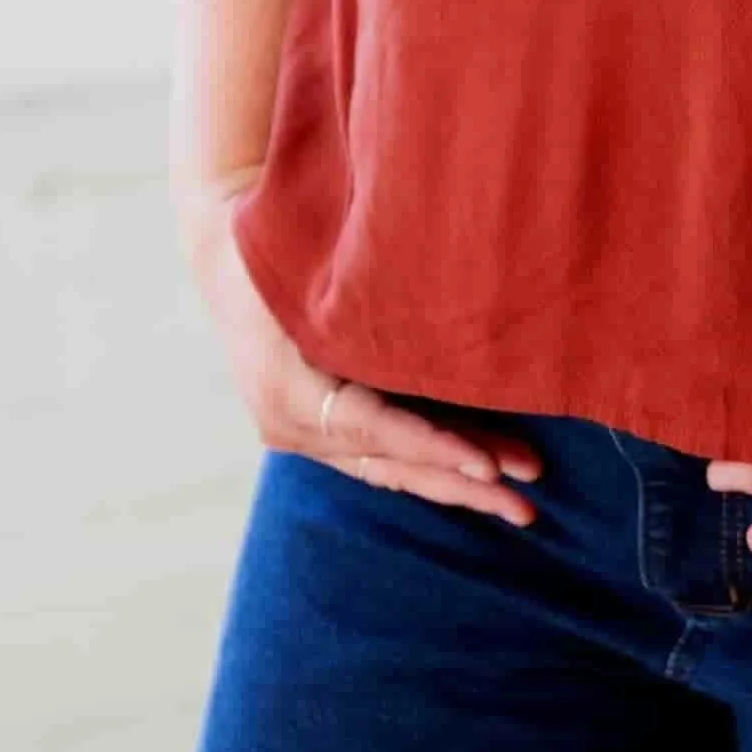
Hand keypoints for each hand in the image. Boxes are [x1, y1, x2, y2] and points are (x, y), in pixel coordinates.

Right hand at [175, 172, 545, 526]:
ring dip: (454, 480)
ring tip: (521, 497)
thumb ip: (369, 295)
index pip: (374, 428)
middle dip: (459, 486)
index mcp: (288, 388)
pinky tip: (477, 472)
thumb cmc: (280, 243)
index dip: (434, 447)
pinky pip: (377, 456)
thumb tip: (445, 293)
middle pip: (387, 464)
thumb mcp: (317, 265)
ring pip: (387, 468)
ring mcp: (298, 432)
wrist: (225, 252)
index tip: (490, 466)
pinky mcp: (314, 428)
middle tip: (526, 507)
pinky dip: (425, 463)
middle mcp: (290, 424)